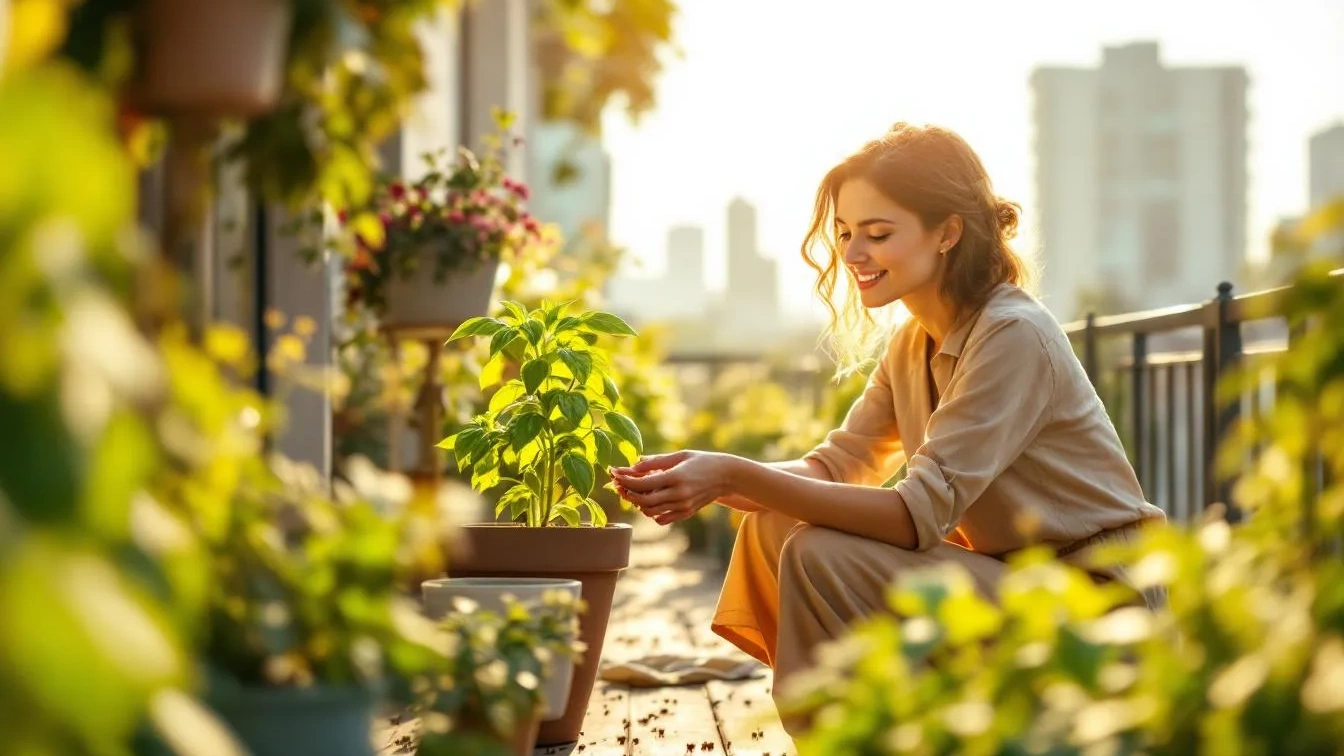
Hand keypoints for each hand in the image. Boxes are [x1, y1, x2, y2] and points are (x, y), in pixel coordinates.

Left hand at [609, 450, 736, 525]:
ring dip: (637, 503)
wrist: (726, 476)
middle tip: (618, 484)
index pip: (643, 483)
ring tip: (631, 491)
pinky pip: (661, 519)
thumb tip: (633, 465)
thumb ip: (655, 462)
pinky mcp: (685, 514)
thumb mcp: (679, 456)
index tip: (614, 473)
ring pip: (650, 511)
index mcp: (677, 477)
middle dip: (627, 492)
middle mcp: (679, 494)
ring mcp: (683, 507)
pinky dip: (650, 512)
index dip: (626, 479)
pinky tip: (649, 500)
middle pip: (643, 500)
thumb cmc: (701, 461)